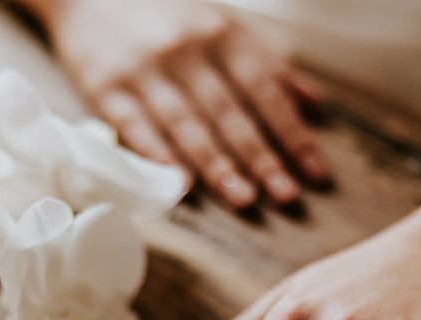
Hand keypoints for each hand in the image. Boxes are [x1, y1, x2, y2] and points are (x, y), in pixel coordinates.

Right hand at [42, 0, 328, 207]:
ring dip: (217, 166)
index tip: (316, 173)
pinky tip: (180, 185)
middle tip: (286, 197)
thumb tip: (315, 102)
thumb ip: (269, 62)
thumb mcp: (224, 23)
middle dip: (261, 158)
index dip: (293, 134)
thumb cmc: (168, 13)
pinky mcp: (105, 87)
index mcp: (221, 35)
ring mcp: (144, 70)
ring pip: (187, 125)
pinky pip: (135, 128)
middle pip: (230, 114)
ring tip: (244, 199)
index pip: (266, 92)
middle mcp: (186, 52)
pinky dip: (159, 157)